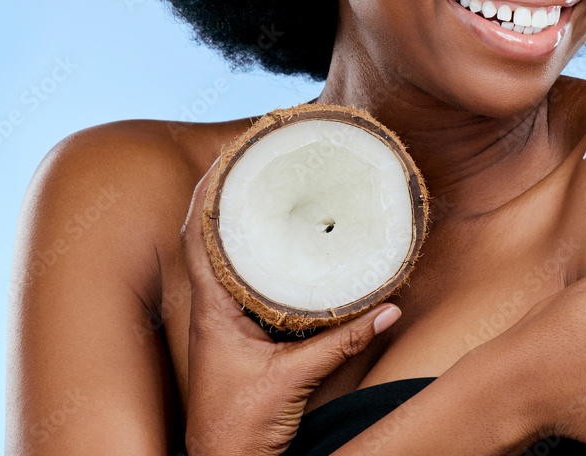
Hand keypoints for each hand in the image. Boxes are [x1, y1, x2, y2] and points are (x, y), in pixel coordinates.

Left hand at [180, 162, 401, 455]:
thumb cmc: (238, 429)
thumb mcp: (294, 380)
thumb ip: (342, 343)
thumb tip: (388, 308)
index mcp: (211, 308)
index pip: (197, 235)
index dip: (207, 194)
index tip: (226, 158)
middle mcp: (212, 307)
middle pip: (208, 236)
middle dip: (226, 195)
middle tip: (254, 160)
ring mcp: (223, 320)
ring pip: (223, 257)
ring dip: (237, 223)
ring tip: (265, 188)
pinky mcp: (238, 335)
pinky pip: (242, 281)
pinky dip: (254, 255)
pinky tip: (278, 245)